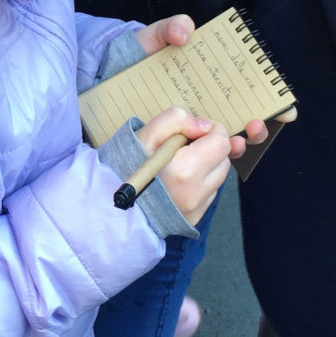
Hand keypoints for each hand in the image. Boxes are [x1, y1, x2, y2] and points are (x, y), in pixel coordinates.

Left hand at [136, 14, 294, 145]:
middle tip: (255, 123)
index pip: (251, 90)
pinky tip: (213, 152)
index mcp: (212, 77)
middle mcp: (210, 102)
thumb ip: (170, 27)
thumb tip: (186, 33)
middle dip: (258, 125)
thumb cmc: (139, 59)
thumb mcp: (153, 39)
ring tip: (236, 140)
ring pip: (227, 140)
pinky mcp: (178, 140)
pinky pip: (201, 153)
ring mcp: (195, 124)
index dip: (273, 99)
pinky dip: (212, 155)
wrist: (110, 80)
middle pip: (245, 118)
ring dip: (237, 142)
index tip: (285, 109)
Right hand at [136, 107, 243, 225]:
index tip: (192, 132)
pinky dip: (200, 183)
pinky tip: (179, 181)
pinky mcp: (194, 217)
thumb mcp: (145, 133)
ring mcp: (196, 208)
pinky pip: (209, 194)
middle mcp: (195, 192)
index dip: (210, 130)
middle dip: (209, 148)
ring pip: (218, 177)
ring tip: (180, 164)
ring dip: (206, 166)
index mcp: (186, 169)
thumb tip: (203, 125)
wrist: (112, 201)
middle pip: (223, 160)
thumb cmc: (127, 165)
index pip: (221, 142)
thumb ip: (176, 119)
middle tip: (184, 147)